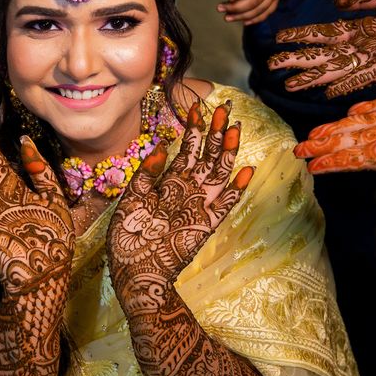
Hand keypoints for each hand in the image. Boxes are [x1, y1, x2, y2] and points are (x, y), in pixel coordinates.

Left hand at [107, 102, 252, 299]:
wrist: (135, 269)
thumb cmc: (129, 234)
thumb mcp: (132, 196)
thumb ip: (148, 172)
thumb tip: (162, 145)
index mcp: (171, 181)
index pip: (188, 148)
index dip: (194, 127)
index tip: (199, 106)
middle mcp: (189, 189)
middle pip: (208, 155)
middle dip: (216, 131)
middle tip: (225, 108)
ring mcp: (200, 205)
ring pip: (219, 173)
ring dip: (228, 151)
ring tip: (235, 128)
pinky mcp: (207, 224)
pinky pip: (225, 204)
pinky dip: (237, 188)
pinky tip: (246, 170)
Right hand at [269, 0, 375, 97]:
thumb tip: (336, 3)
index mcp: (369, 27)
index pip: (329, 33)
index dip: (304, 36)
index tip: (278, 39)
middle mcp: (372, 44)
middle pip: (328, 53)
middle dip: (300, 61)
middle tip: (271, 67)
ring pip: (342, 66)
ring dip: (316, 76)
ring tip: (290, 84)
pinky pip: (371, 75)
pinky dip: (350, 83)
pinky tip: (330, 91)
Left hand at [295, 81, 375, 185]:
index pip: (370, 157)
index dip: (341, 162)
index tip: (313, 167)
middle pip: (362, 142)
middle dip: (329, 147)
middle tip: (297, 151)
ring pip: (370, 124)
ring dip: (341, 130)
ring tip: (313, 134)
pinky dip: (369, 107)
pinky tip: (350, 111)